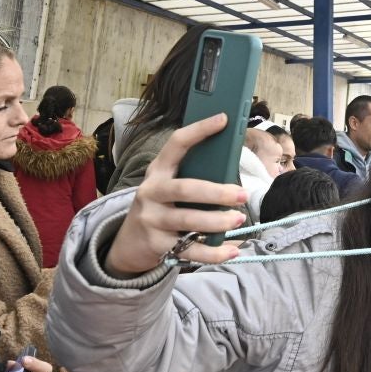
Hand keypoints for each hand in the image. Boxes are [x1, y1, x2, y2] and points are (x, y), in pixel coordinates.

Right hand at [105, 113, 247, 275]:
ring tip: (238, 219)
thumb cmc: (161, 206)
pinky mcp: (157, 245)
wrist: (128, 242)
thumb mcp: (167, 186)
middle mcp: (152, 193)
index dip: (199, 130)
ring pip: (188, 220)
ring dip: (217, 221)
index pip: (176, 144)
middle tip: (242, 194)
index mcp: (158, 171)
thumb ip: (192, 176)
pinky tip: (232, 250)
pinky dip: (213, 252)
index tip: (223, 119)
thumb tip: (231, 168)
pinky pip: (190, 250)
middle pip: (186, 189)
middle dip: (216, 192)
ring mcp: (152, 220)